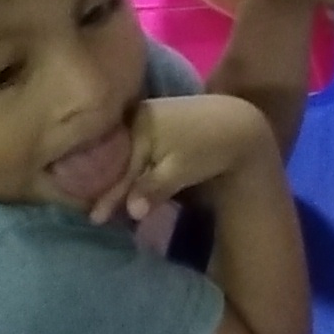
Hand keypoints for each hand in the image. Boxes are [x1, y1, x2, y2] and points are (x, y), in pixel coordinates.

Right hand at [94, 88, 275, 224]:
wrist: (238, 124)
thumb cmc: (208, 149)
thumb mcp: (179, 170)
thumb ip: (152, 188)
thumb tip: (131, 212)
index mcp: (137, 126)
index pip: (115, 167)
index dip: (106, 195)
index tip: (95, 219)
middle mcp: (135, 116)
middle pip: (116, 158)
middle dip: (107, 185)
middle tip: (96, 213)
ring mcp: (144, 114)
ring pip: (125, 152)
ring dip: (119, 174)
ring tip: (107, 199)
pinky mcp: (154, 118)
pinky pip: (135, 145)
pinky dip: (132, 164)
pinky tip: (127, 179)